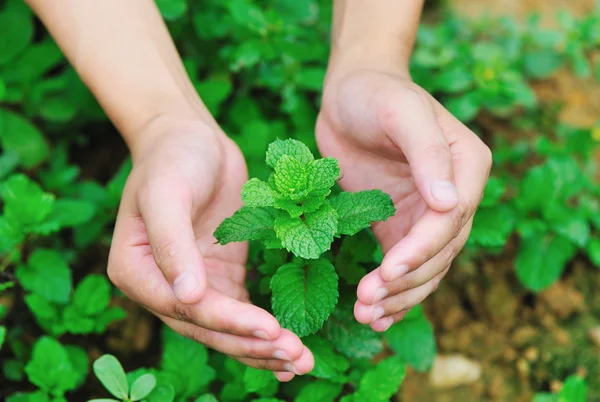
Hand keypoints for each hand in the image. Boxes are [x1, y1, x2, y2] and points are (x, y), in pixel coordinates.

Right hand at [107, 116, 313, 380]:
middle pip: (209, 328)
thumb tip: (187, 298)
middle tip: (298, 357)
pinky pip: (240, 310)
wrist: (190, 138)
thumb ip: (172, 245)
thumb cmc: (172, 159)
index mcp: (137, 271)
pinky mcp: (220, 275)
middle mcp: (162, 286)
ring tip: (302, 363)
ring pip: (226, 328)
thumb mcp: (167, 194)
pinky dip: (261, 331)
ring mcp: (194, 283)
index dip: (229, 323)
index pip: (187, 309)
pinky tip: (287, 348)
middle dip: (252, 345)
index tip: (271, 329)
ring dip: (262, 347)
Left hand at [317, 70, 491, 330]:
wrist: (348, 94)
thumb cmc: (376, 93)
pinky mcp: (397, 223)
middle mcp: (453, 195)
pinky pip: (401, 264)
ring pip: (423, 267)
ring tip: (367, 314)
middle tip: (368, 303)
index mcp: (466, 166)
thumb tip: (451, 205)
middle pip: (439, 252)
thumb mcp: (401, 111)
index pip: (450, 221)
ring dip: (398, 296)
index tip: (389, 271)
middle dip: (405, 282)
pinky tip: (376, 314)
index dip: (421, 250)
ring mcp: (425, 213)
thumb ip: (426, 152)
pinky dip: (392, 291)